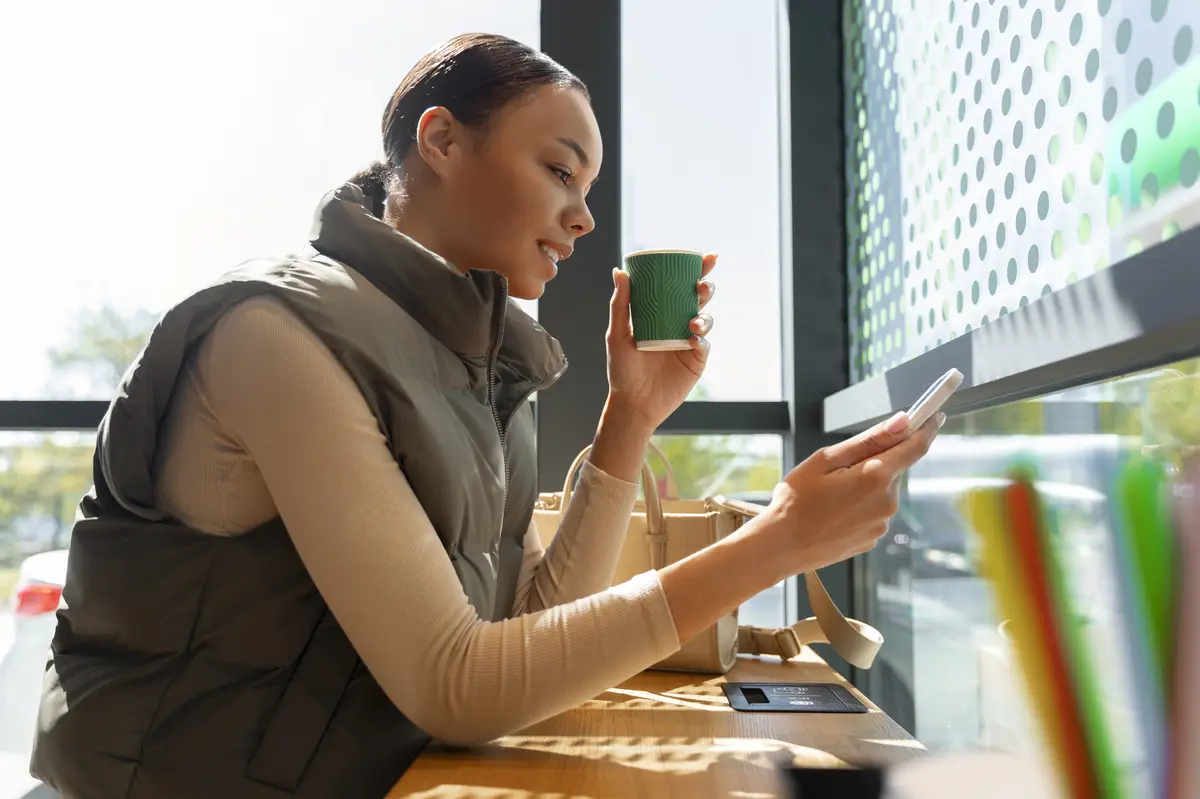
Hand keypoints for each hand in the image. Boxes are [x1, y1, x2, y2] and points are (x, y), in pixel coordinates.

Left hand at [603, 253, 716, 432]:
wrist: (634, 404)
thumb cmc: (622, 370)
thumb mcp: (617, 335)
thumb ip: (620, 304)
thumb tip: (619, 271)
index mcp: (660, 312)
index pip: (680, 285)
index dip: (696, 269)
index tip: (705, 257)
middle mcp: (677, 323)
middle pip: (698, 298)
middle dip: (706, 286)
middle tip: (701, 285)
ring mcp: (688, 341)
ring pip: (706, 318)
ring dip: (704, 315)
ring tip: (692, 322)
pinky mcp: (696, 360)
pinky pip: (704, 344)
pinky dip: (701, 339)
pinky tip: (692, 339)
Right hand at [762, 411, 944, 576]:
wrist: (781, 547)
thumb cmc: (796, 500)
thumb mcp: (826, 460)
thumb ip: (868, 440)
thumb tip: (903, 421)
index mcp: (876, 477)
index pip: (915, 447)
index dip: (926, 428)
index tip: (933, 416)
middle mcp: (887, 502)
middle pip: (893, 469)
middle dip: (875, 463)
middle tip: (838, 470)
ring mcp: (881, 523)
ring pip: (881, 491)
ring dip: (864, 486)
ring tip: (830, 496)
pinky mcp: (873, 538)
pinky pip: (873, 512)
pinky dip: (859, 506)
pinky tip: (833, 512)